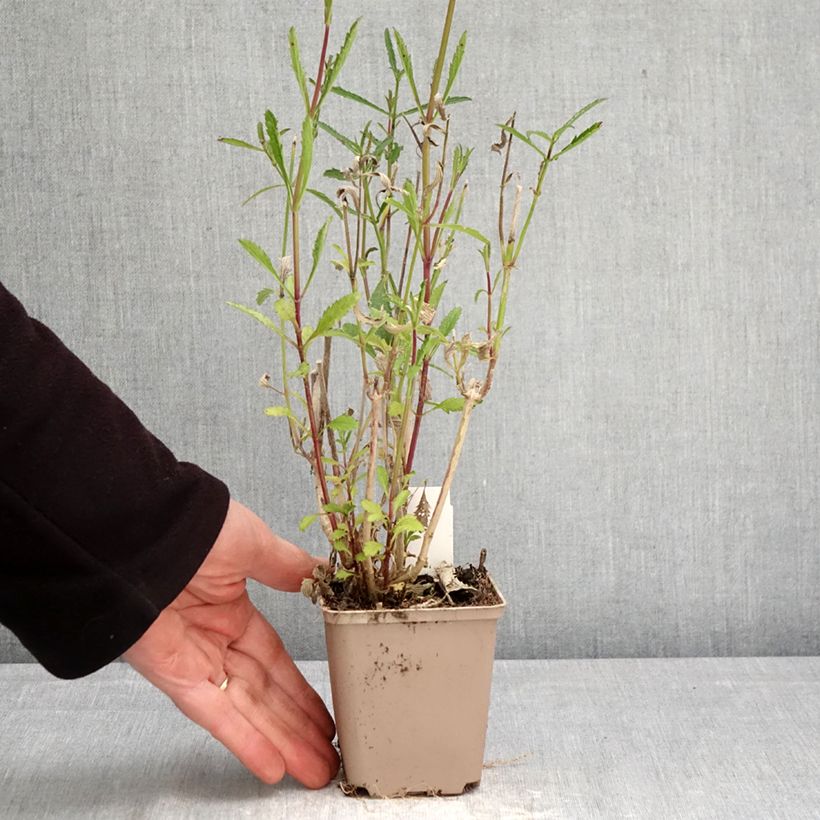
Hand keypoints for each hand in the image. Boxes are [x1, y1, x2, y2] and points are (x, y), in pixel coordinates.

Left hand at [123, 498, 337, 787]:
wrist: (140, 530)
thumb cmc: (193, 528)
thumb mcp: (253, 544)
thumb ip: (288, 567)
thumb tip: (325, 573)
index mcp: (231, 609)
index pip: (274, 661)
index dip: (300, 689)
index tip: (325, 712)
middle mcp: (213, 640)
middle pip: (265, 694)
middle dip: (297, 727)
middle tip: (327, 757)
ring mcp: (194, 660)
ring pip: (246, 711)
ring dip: (280, 742)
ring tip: (314, 770)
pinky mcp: (173, 674)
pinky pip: (214, 713)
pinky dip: (243, 740)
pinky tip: (271, 765)